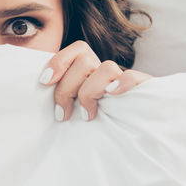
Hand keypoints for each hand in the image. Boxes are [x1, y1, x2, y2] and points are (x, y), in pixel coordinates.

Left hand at [37, 40, 152, 121]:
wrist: (139, 136)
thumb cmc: (100, 124)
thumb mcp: (77, 109)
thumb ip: (64, 96)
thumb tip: (41, 90)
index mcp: (93, 71)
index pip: (78, 49)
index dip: (58, 61)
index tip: (44, 82)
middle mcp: (108, 73)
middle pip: (85, 62)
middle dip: (67, 88)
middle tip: (62, 114)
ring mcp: (127, 80)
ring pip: (107, 67)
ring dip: (90, 91)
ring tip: (86, 116)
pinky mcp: (145, 89)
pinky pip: (134, 77)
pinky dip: (122, 82)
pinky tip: (112, 94)